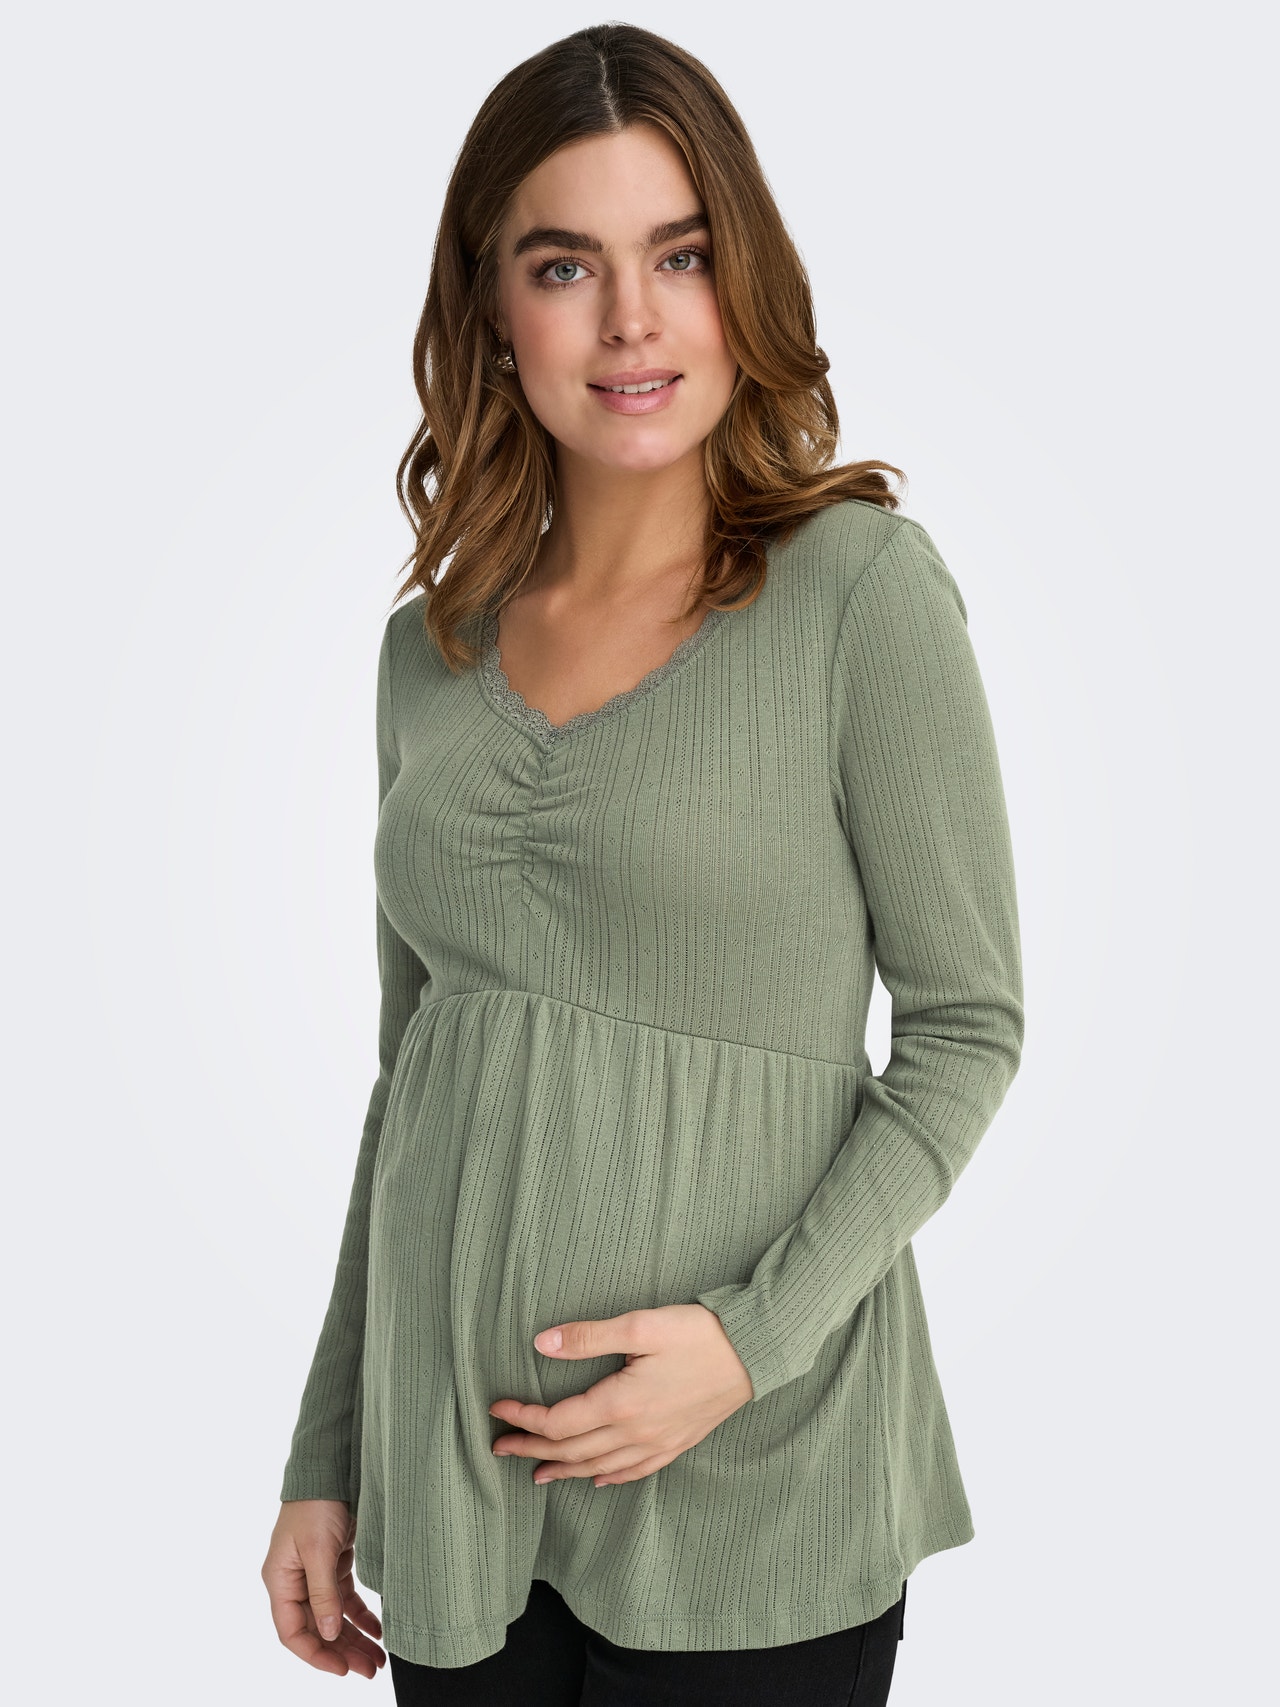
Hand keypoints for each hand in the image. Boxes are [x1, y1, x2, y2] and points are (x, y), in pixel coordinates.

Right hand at [262, 1498, 385, 1678]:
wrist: (332, 1465)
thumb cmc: (317, 1503)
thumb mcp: (318, 1550)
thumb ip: (322, 1594)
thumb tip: (328, 1635)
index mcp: (280, 1580)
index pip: (292, 1632)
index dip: (316, 1655)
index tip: (342, 1670)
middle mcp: (294, 1581)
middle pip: (316, 1629)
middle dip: (342, 1651)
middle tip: (370, 1669)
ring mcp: (314, 1572)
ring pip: (333, 1617)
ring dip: (354, 1638)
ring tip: (379, 1658)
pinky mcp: (333, 1562)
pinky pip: (345, 1599)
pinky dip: (360, 1615)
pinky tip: (378, 1629)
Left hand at [488, 1303, 753, 1486]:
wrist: (754, 1353)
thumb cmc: (698, 1334)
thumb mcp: (641, 1325)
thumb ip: (590, 1337)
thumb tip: (542, 1342)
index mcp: (620, 1404)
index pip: (557, 1422)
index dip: (524, 1419)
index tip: (496, 1410)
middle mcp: (635, 1433)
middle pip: (571, 1451)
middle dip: (532, 1449)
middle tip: (499, 1446)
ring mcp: (657, 1444)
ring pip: (598, 1468)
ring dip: (562, 1470)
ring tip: (537, 1472)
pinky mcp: (676, 1443)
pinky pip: (633, 1472)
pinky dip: (608, 1478)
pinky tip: (597, 1479)